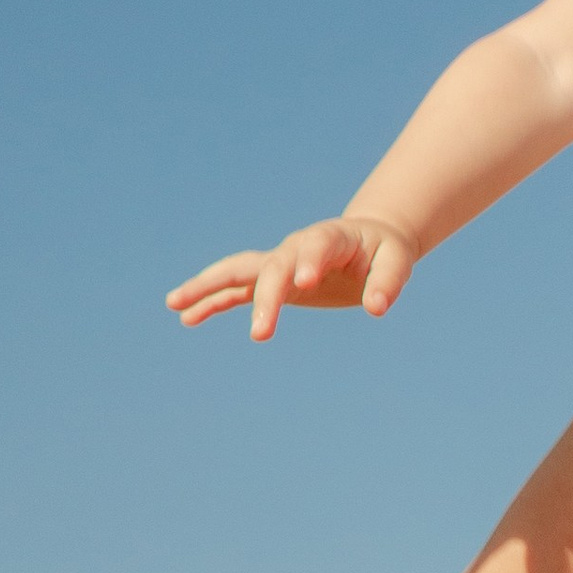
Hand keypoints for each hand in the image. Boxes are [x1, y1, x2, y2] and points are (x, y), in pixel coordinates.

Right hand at [167, 215, 422, 340]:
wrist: (368, 241)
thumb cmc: (384, 250)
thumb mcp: (397, 260)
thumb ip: (388, 281)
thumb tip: (377, 307)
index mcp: (329, 238)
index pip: (314, 247)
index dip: (308, 262)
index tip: (305, 284)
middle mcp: (296, 247)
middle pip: (273, 268)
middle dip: (265, 298)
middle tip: (262, 334)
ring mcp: (279, 263)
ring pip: (238, 271)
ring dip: (208, 286)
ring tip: (175, 304)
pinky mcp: (272, 281)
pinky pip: (236, 290)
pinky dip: (212, 302)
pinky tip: (186, 317)